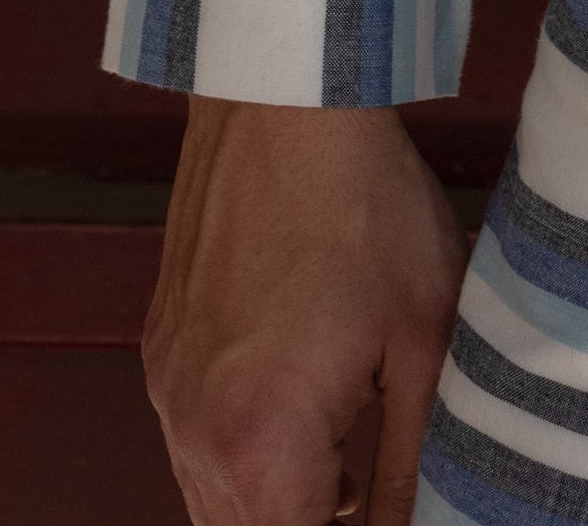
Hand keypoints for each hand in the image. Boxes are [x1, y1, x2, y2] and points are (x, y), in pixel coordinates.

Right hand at [143, 97, 471, 525]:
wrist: (285, 103)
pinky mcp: (162, 352)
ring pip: (211, 501)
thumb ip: (418, 461)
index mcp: (261, 446)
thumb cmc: (364, 206)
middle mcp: (195, 432)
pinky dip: (242, 453)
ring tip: (350, 452)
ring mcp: (169, 392)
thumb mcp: (426, 341)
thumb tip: (420, 521)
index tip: (390, 510)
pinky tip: (303, 406)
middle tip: (374, 485)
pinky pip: (192, 442)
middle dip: (313, 520)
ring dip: (276, 499)